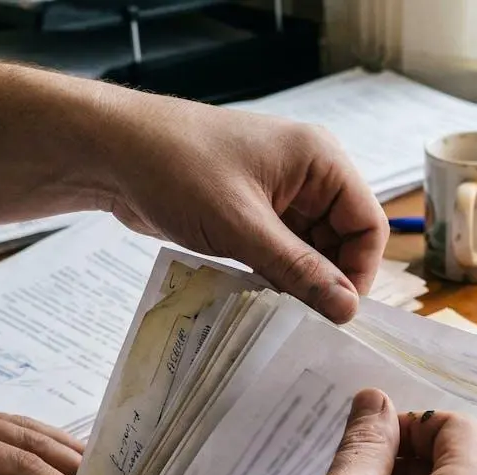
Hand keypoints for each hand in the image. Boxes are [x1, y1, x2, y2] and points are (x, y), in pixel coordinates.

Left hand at [104, 94, 387, 323]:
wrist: (110, 151)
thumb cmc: (176, 168)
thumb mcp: (242, 226)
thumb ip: (298, 269)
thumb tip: (346, 308)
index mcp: (319, 160)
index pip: (366, 224)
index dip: (359, 271)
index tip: (338, 313)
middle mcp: (306, 174)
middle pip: (341, 240)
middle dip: (326, 279)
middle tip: (306, 321)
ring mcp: (276, 193)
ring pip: (309, 250)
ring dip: (297, 281)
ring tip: (280, 312)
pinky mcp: (249, 211)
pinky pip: (279, 250)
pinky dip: (274, 274)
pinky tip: (259, 298)